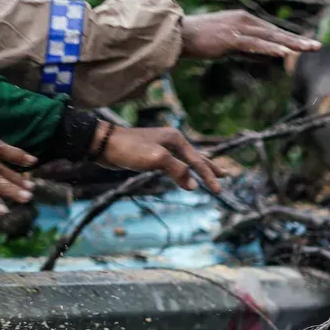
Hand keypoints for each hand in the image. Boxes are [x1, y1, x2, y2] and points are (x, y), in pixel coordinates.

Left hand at [97, 126, 227, 192]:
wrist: (104, 144)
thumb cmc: (130, 149)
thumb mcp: (156, 159)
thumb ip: (177, 170)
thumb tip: (193, 184)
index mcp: (176, 139)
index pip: (197, 161)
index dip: (208, 176)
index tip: (218, 190)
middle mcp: (171, 140)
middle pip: (196, 156)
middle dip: (210, 167)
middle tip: (225, 175)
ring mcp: (162, 146)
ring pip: (185, 159)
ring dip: (198, 168)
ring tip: (208, 174)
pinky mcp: (152, 154)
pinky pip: (174, 163)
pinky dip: (183, 170)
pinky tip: (183, 174)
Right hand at [180, 11, 321, 59]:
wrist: (178, 36)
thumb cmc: (202, 42)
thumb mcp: (232, 48)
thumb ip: (251, 52)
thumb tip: (271, 58)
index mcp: (245, 21)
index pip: (273, 32)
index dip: (291, 39)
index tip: (307, 45)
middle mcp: (245, 21)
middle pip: (276, 32)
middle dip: (298, 40)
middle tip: (318, 46)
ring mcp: (239, 28)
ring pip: (270, 37)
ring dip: (291, 43)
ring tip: (309, 49)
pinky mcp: (231, 38)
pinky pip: (255, 45)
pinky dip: (271, 48)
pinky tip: (285, 53)